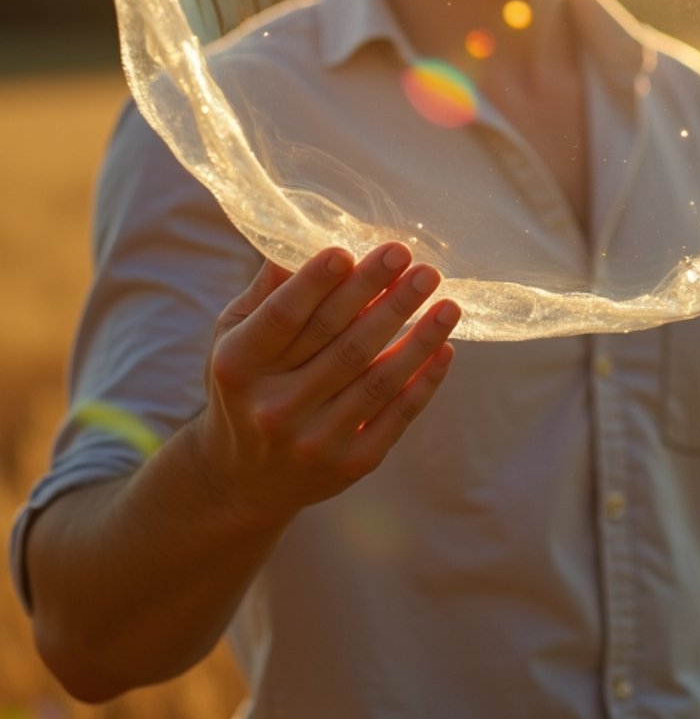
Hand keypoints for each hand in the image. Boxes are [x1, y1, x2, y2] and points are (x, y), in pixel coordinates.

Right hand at [193, 242, 457, 528]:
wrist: (243, 480)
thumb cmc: (245, 386)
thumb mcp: (234, 336)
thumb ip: (267, 291)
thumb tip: (301, 237)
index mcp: (239, 367)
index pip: (284, 317)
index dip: (316, 283)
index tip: (349, 249)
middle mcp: (275, 407)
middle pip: (341, 341)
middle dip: (382, 295)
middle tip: (412, 258)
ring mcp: (314, 440)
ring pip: (378, 378)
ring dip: (419, 336)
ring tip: (447, 301)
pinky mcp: (351, 465)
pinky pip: (398, 416)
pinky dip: (426, 380)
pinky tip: (445, 346)